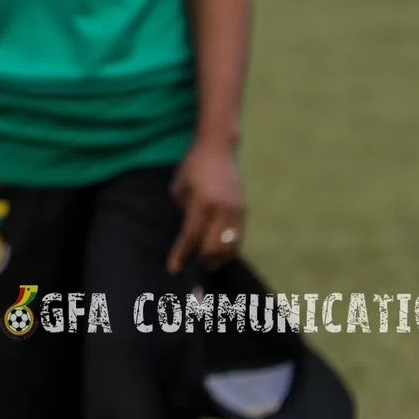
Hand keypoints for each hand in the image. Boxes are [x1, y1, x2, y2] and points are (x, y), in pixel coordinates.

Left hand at [168, 140, 245, 273]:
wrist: (219, 149)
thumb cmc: (193, 166)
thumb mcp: (180, 188)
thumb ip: (184, 212)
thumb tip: (188, 236)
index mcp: (203, 203)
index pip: (191, 236)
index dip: (182, 254)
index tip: (174, 268)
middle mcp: (223, 209)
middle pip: (214, 247)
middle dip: (202, 259)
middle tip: (191, 264)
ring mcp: (237, 211)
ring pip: (230, 246)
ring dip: (217, 257)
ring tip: (206, 261)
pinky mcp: (244, 211)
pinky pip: (238, 238)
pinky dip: (228, 248)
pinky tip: (219, 251)